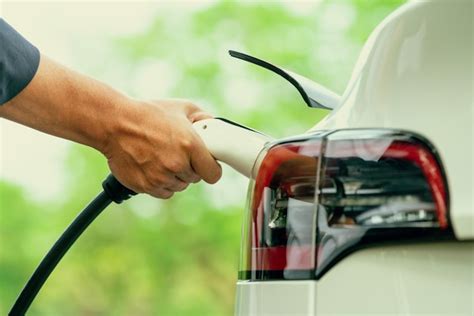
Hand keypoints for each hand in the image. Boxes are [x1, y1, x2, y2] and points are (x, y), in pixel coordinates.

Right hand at [102, 99, 221, 197]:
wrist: (114, 123)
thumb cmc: (148, 113)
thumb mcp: (181, 107)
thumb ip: (203, 119)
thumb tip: (215, 127)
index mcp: (190, 146)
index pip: (213, 174)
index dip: (211, 169)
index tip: (207, 164)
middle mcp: (177, 164)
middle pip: (195, 179)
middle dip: (190, 168)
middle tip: (178, 153)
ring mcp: (161, 177)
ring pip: (179, 186)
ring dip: (175, 176)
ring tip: (162, 157)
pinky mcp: (146, 186)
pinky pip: (163, 192)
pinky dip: (161, 183)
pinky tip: (153, 167)